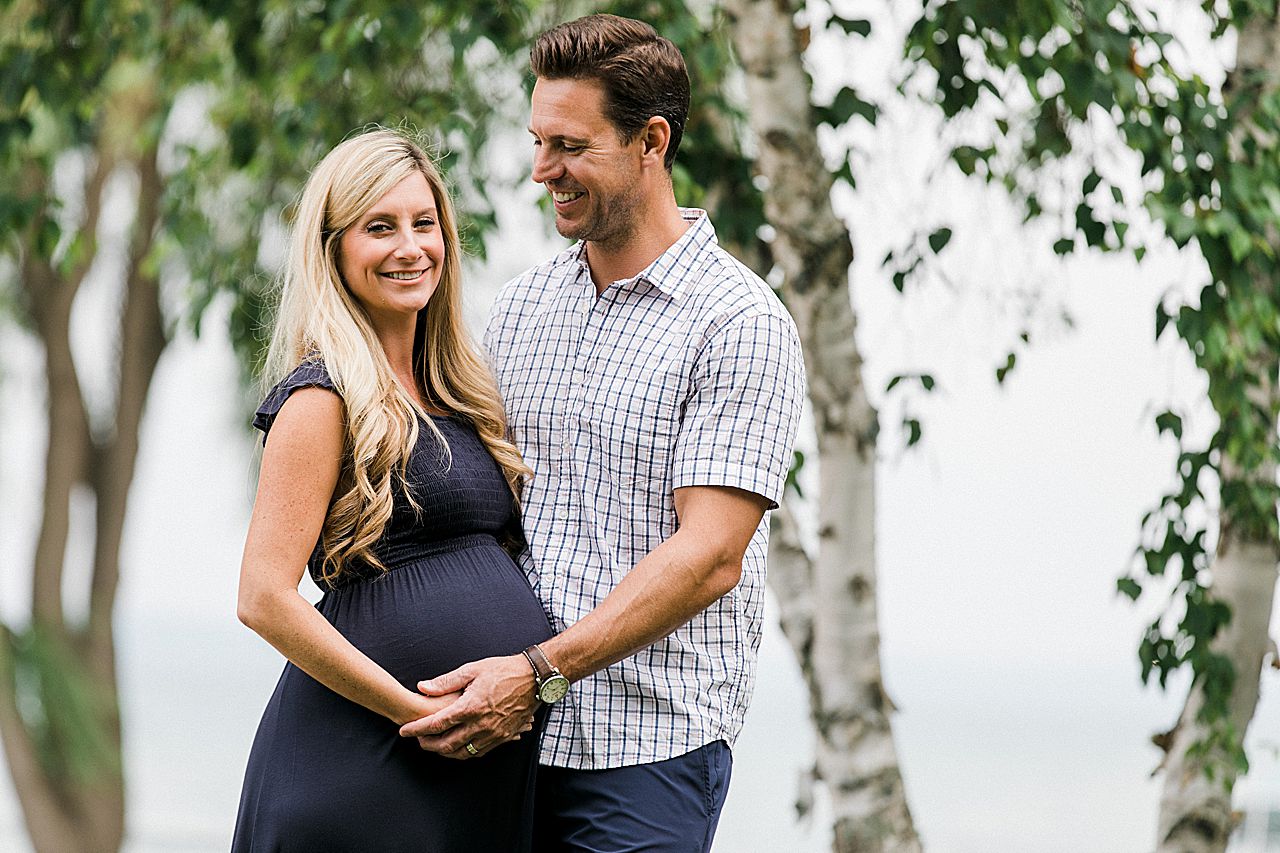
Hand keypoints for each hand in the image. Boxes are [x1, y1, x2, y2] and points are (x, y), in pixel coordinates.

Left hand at [398, 655, 537, 758]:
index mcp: (470, 707)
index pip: (437, 724)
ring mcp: (493, 734)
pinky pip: (479, 752)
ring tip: (435, 745)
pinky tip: (458, 746)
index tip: (405, 730)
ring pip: (462, 753)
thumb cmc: (503, 671)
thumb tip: (422, 687)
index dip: (417, 729)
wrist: (534, 679)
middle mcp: (481, 724)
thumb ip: (445, 682)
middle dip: (428, 745)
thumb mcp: (472, 670)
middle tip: (417, 741)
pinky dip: (464, 752)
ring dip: (445, 752)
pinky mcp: (503, 738)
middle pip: (446, 744)